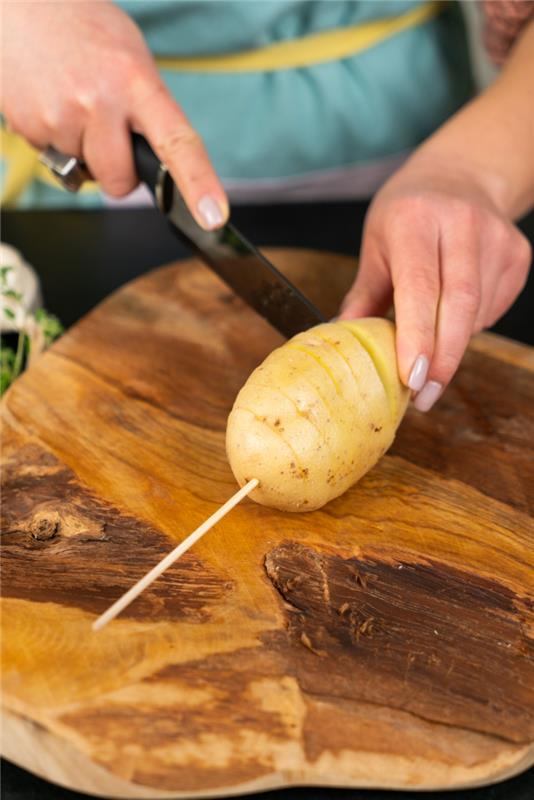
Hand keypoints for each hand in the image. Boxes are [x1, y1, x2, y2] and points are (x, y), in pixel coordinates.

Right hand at [1, 0, 227, 228]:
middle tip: (108, 131)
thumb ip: (148, 110)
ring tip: (72, 102)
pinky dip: (55, 140)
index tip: (213, 216)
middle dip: (117, 170)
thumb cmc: (84, 29)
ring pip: (85, 173)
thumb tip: (158, 160)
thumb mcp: (131, 59)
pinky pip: (53, 159)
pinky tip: (51, 102)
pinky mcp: (27, 126)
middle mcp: (98, 101)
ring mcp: (59, 116)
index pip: (177, 142)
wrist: (20, 2)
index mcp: (135, 81)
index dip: (199, 184)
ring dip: (83, 150)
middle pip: (120, 182)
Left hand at [339, 157, 531, 410]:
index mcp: (414, 219)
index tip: (411, 378)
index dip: (418, 336)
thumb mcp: (376, 245)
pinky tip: (454, 316)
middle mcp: (460, 223)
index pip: (420, 287)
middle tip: (424, 396)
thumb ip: (362, 297)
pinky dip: (470, 327)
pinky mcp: (518, 252)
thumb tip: (340, 342)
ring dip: (452, 345)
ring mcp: (496, 237)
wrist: (460, 175)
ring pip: (478, 314)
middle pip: (459, 306)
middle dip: (443, 359)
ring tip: (431, 352)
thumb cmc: (407, 215)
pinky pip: (493, 309)